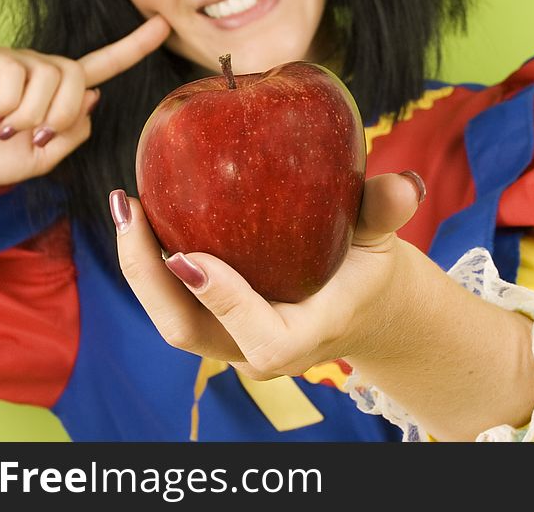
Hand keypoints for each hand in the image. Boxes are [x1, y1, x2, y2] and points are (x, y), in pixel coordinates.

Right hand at [0, 15, 169, 198]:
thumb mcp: (47, 155)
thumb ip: (75, 129)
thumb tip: (93, 94)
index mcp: (61, 91)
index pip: (104, 64)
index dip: (134, 46)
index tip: (163, 26)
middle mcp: (42, 69)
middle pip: (81, 79)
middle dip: (62, 116)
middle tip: (33, 137)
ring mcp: (15, 60)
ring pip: (52, 78)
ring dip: (31, 116)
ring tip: (5, 129)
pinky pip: (17, 76)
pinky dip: (8, 106)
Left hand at [112, 172, 424, 379]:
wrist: (357, 306)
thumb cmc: (367, 272)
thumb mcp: (381, 241)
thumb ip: (385, 213)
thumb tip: (407, 184)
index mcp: (303, 338)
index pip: (260, 337)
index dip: (224, 301)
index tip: (187, 254)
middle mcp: (256, 350)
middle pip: (187, 331)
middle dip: (148, 277)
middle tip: (130, 210)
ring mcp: (228, 341)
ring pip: (170, 318)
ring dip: (140, 266)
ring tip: (126, 205)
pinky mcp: (213, 322)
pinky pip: (172, 298)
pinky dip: (150, 260)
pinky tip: (141, 210)